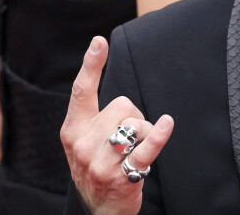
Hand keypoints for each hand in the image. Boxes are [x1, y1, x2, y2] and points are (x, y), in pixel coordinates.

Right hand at [61, 37, 174, 214]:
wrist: (99, 211)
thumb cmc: (98, 166)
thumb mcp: (85, 141)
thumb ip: (94, 116)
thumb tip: (116, 91)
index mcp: (73, 130)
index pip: (81, 91)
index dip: (91, 64)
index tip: (98, 42)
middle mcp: (83, 145)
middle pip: (122, 104)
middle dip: (132, 115)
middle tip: (126, 139)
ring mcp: (102, 162)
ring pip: (136, 123)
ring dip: (143, 132)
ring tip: (133, 152)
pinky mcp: (124, 175)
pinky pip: (146, 148)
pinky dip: (158, 135)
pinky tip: (167, 124)